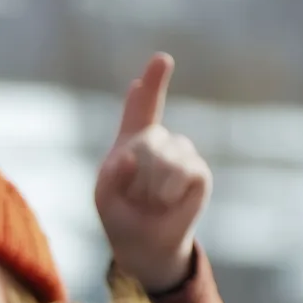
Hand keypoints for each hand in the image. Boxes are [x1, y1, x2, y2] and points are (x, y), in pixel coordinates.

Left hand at [95, 54, 211, 292]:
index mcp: (131, 141)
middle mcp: (159, 141)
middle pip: (146, 142)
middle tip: (134, 196)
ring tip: (149, 200)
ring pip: (165, 159)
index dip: (152, 83)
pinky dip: (168, 193)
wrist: (145, 244)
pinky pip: (183, 173)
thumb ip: (109, 176)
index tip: (162, 59)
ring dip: (150, 187)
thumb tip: (129, 156)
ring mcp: (182, 154)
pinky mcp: (198, 172)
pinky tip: (166, 202)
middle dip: (134, 175)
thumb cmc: (120, 216)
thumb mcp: (103, 197)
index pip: (142, 106)